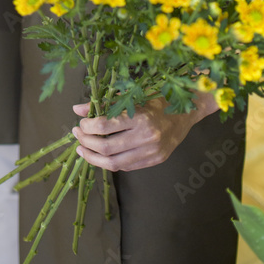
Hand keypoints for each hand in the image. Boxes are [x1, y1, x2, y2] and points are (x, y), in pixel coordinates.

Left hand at [71, 93, 217, 171]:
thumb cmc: (156, 99)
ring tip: (83, 149)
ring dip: (93, 158)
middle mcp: (146, 137)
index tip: (80, 123)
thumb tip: (77, 109)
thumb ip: (104, 103)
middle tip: (77, 136)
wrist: (187, 112)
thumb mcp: (131, 96)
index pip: (104, 126)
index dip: (87, 127)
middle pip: (106, 148)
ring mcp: (151, 152)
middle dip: (86, 143)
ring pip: (114, 164)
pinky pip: (126, 167)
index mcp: (140, 117)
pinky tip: (101, 155)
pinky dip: (110, 162)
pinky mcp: (155, 161)